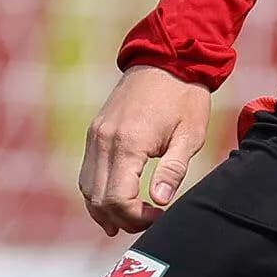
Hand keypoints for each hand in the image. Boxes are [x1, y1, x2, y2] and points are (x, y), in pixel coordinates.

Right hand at [79, 67, 212, 234]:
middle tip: (149, 219)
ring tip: (134, 217)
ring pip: (87, 189)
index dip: (137, 218)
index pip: (118, 199)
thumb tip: (159, 201)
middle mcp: (103, 141)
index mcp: (128, 143)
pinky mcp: (95, 132)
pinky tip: (117, 201)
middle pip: (98, 200)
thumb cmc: (185, 97)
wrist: (167, 57)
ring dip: (106, 210)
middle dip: (123, 219)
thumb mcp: (189, 135)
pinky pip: (87, 172)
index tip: (160, 215)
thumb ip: (173, 170)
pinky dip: (98, 192)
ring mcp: (95, 135)